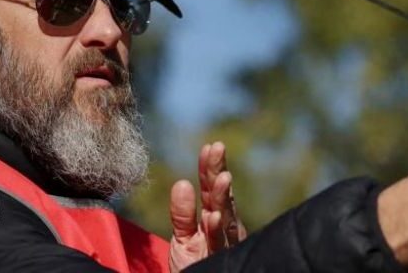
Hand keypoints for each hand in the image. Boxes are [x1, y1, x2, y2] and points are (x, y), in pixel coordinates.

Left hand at [169, 142, 246, 271]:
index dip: (208, 167)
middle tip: (217, 147)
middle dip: (218, 170)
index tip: (208, 147)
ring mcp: (225, 242)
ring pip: (225, 215)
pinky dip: (217, 230)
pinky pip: (218, 244)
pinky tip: (213, 216)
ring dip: (223, 196)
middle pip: (220, 194)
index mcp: (212, 216)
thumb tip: (181, 183)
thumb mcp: (183, 239)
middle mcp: (223, 226)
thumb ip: (182, 214)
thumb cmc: (193, 266)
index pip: (209, 188)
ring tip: (222, 176)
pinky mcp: (225, 258)